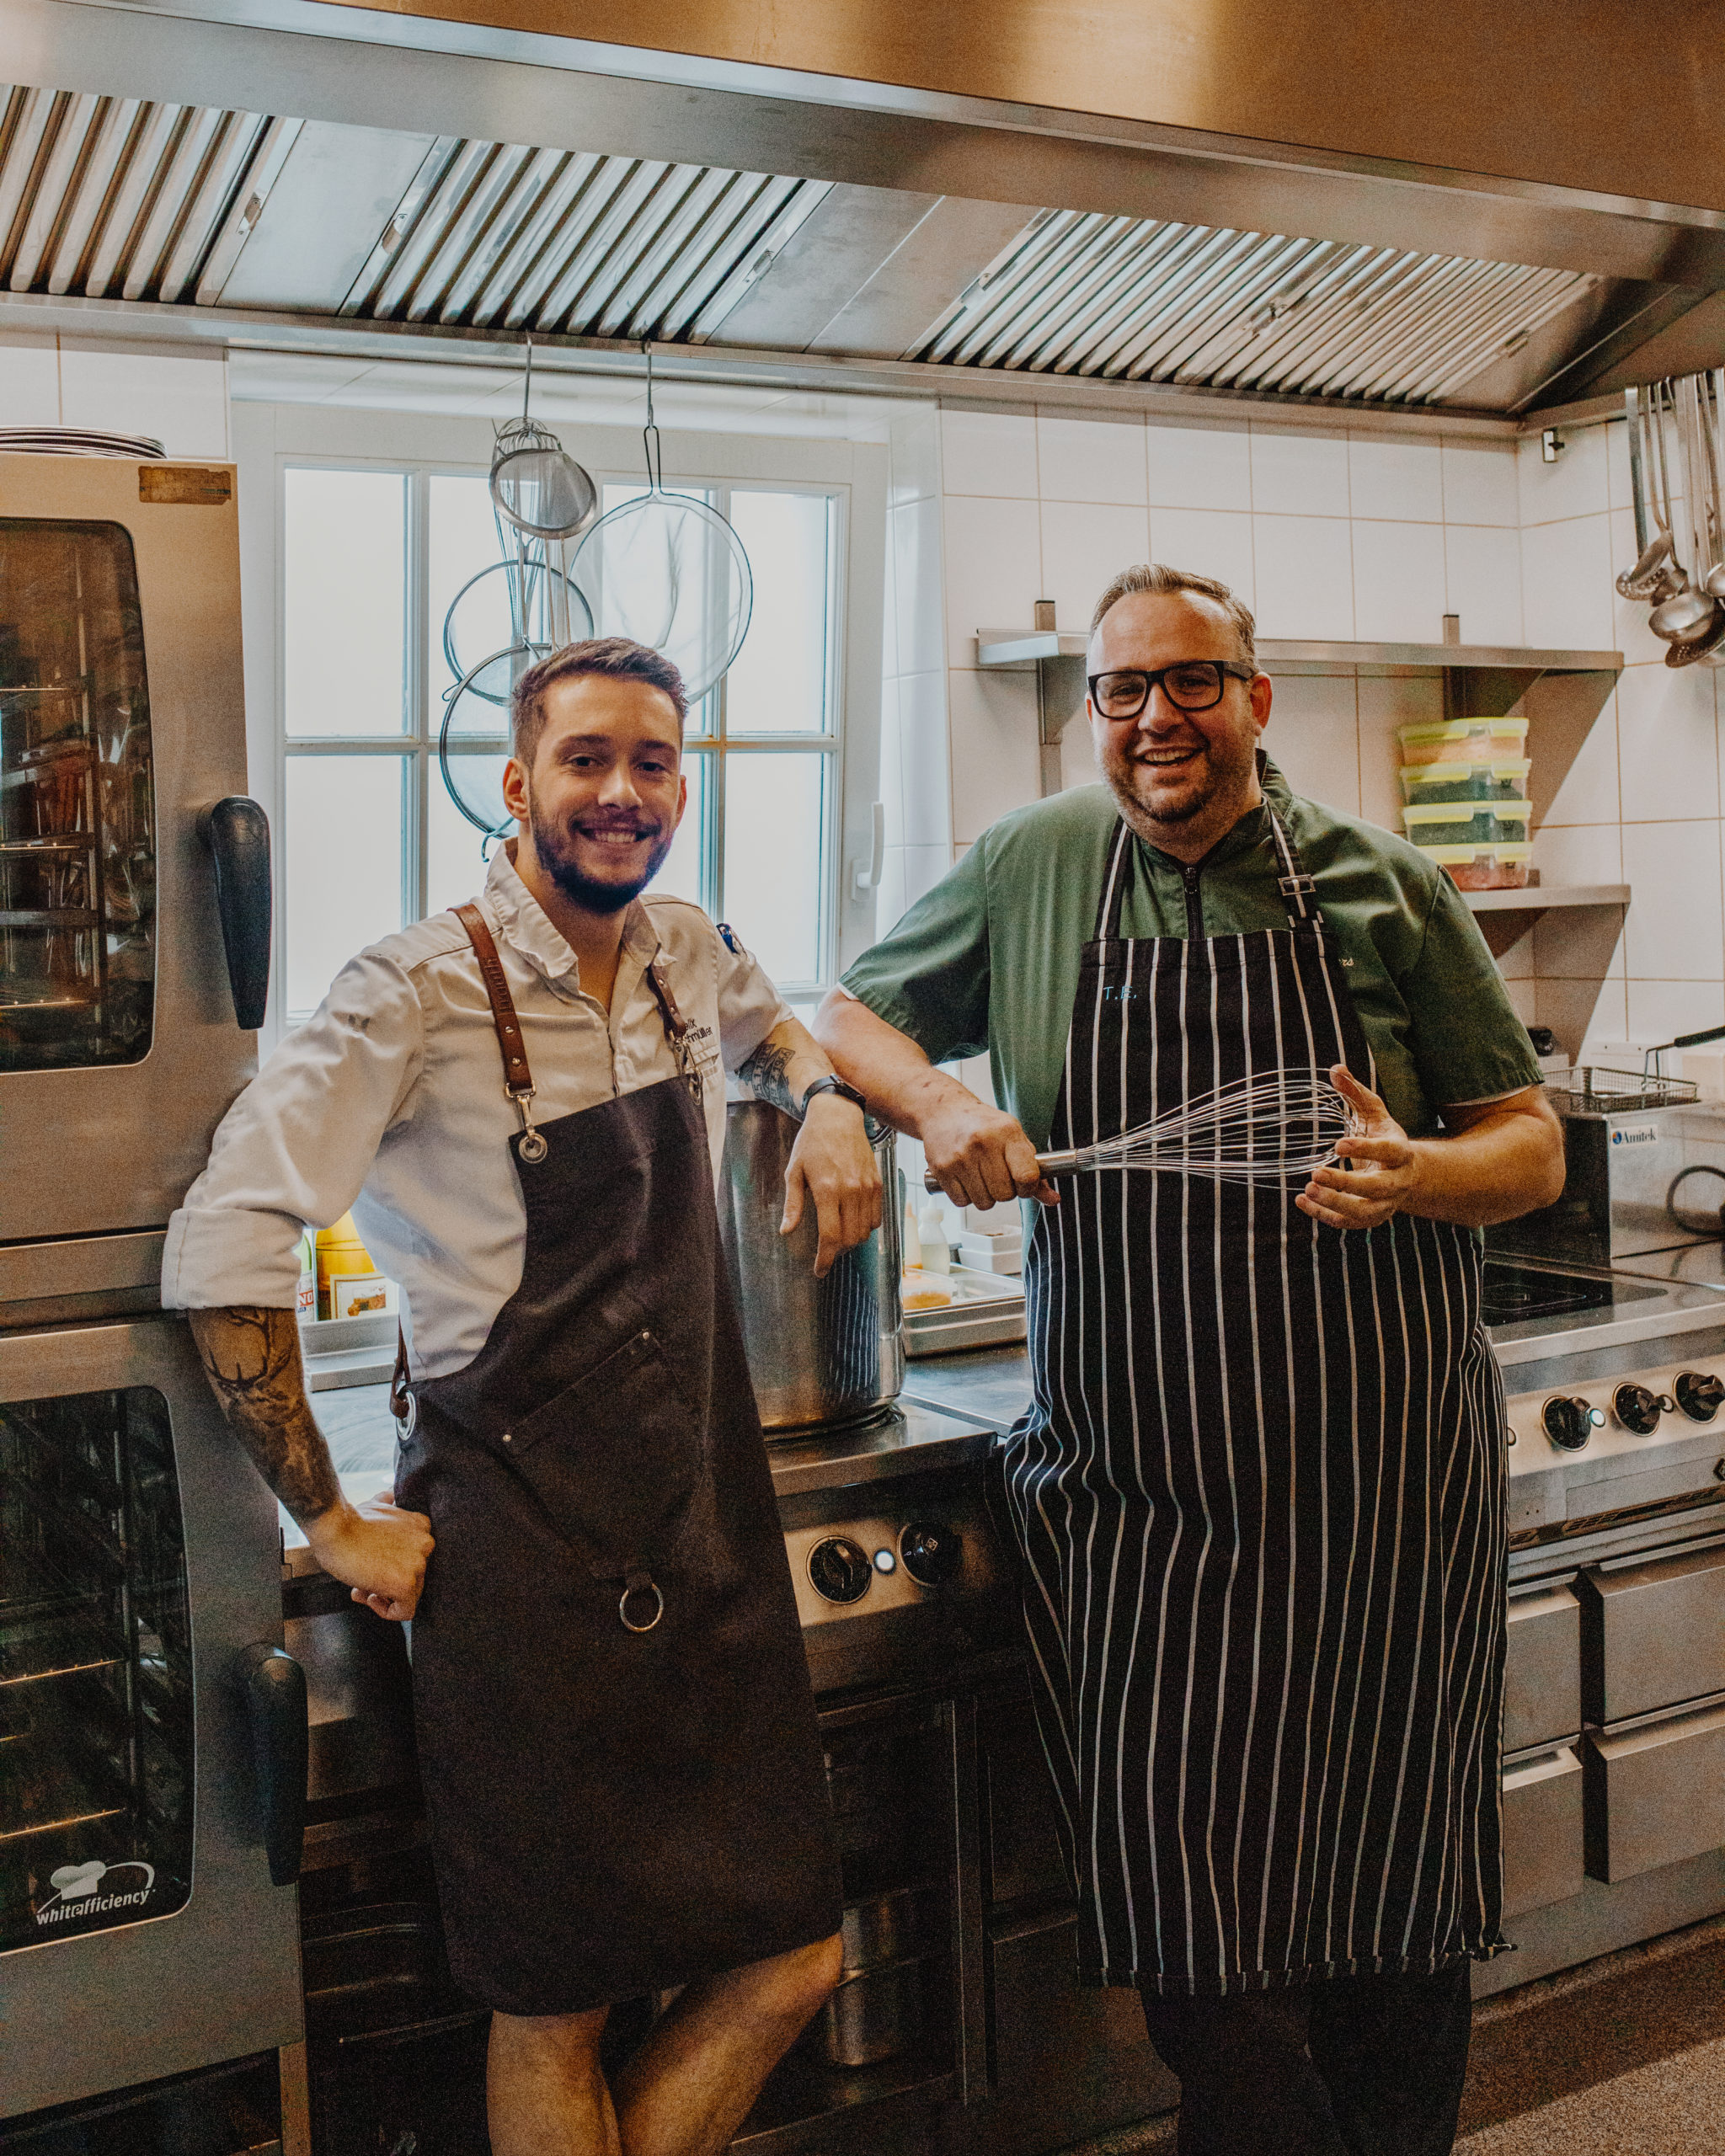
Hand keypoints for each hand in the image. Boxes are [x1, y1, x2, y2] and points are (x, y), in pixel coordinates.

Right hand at [305, 1491, 433, 1622]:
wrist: (335, 1528)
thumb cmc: (350, 1520)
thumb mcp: (376, 1506)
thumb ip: (389, 1506)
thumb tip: (389, 1495)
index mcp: (422, 1526)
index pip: (415, 1557)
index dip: (393, 1564)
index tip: (372, 1565)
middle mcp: (426, 1544)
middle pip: (413, 1577)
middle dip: (386, 1582)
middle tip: (362, 1582)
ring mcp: (418, 1565)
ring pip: (409, 1595)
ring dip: (382, 1596)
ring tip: (359, 1588)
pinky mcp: (406, 1585)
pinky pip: (405, 1611)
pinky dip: (387, 1611)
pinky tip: (368, 1597)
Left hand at [781, 1096, 882, 1277]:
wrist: (838, 1116)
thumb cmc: (811, 1142)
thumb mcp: (794, 1172)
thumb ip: (792, 1205)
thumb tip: (786, 1231)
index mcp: (828, 1190)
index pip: (830, 1236)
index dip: (825, 1259)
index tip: (819, 1270)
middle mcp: (851, 1191)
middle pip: (850, 1238)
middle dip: (837, 1252)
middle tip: (826, 1253)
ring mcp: (868, 1188)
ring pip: (865, 1231)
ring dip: (852, 1241)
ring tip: (838, 1237)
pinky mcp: (878, 1184)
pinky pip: (877, 1217)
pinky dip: (866, 1227)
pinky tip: (853, 1223)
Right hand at [920, 1090, 1056, 1209]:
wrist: (943, 1111)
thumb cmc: (982, 1125)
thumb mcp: (1014, 1138)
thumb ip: (1034, 1170)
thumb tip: (1053, 1199)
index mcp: (1007, 1132)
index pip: (1027, 1176)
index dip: (1028, 1188)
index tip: (1023, 1184)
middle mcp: (983, 1143)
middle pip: (1005, 1195)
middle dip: (1005, 1191)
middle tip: (998, 1175)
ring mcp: (960, 1157)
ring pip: (984, 1203)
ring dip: (985, 1195)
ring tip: (980, 1175)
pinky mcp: (942, 1169)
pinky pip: (962, 1202)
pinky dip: (966, 1196)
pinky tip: (965, 1178)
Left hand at [1297, 1065, 1421, 1231]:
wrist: (1406, 1174)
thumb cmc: (1384, 1138)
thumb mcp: (1374, 1114)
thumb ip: (1356, 1093)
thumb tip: (1335, 1068)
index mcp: (1401, 1152)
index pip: (1389, 1152)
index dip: (1366, 1149)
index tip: (1338, 1144)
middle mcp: (1397, 1182)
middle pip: (1377, 1188)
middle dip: (1347, 1183)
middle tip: (1316, 1173)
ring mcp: (1385, 1204)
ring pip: (1364, 1212)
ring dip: (1335, 1204)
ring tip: (1308, 1189)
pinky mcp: (1371, 1218)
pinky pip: (1348, 1223)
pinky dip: (1324, 1215)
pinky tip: (1302, 1200)